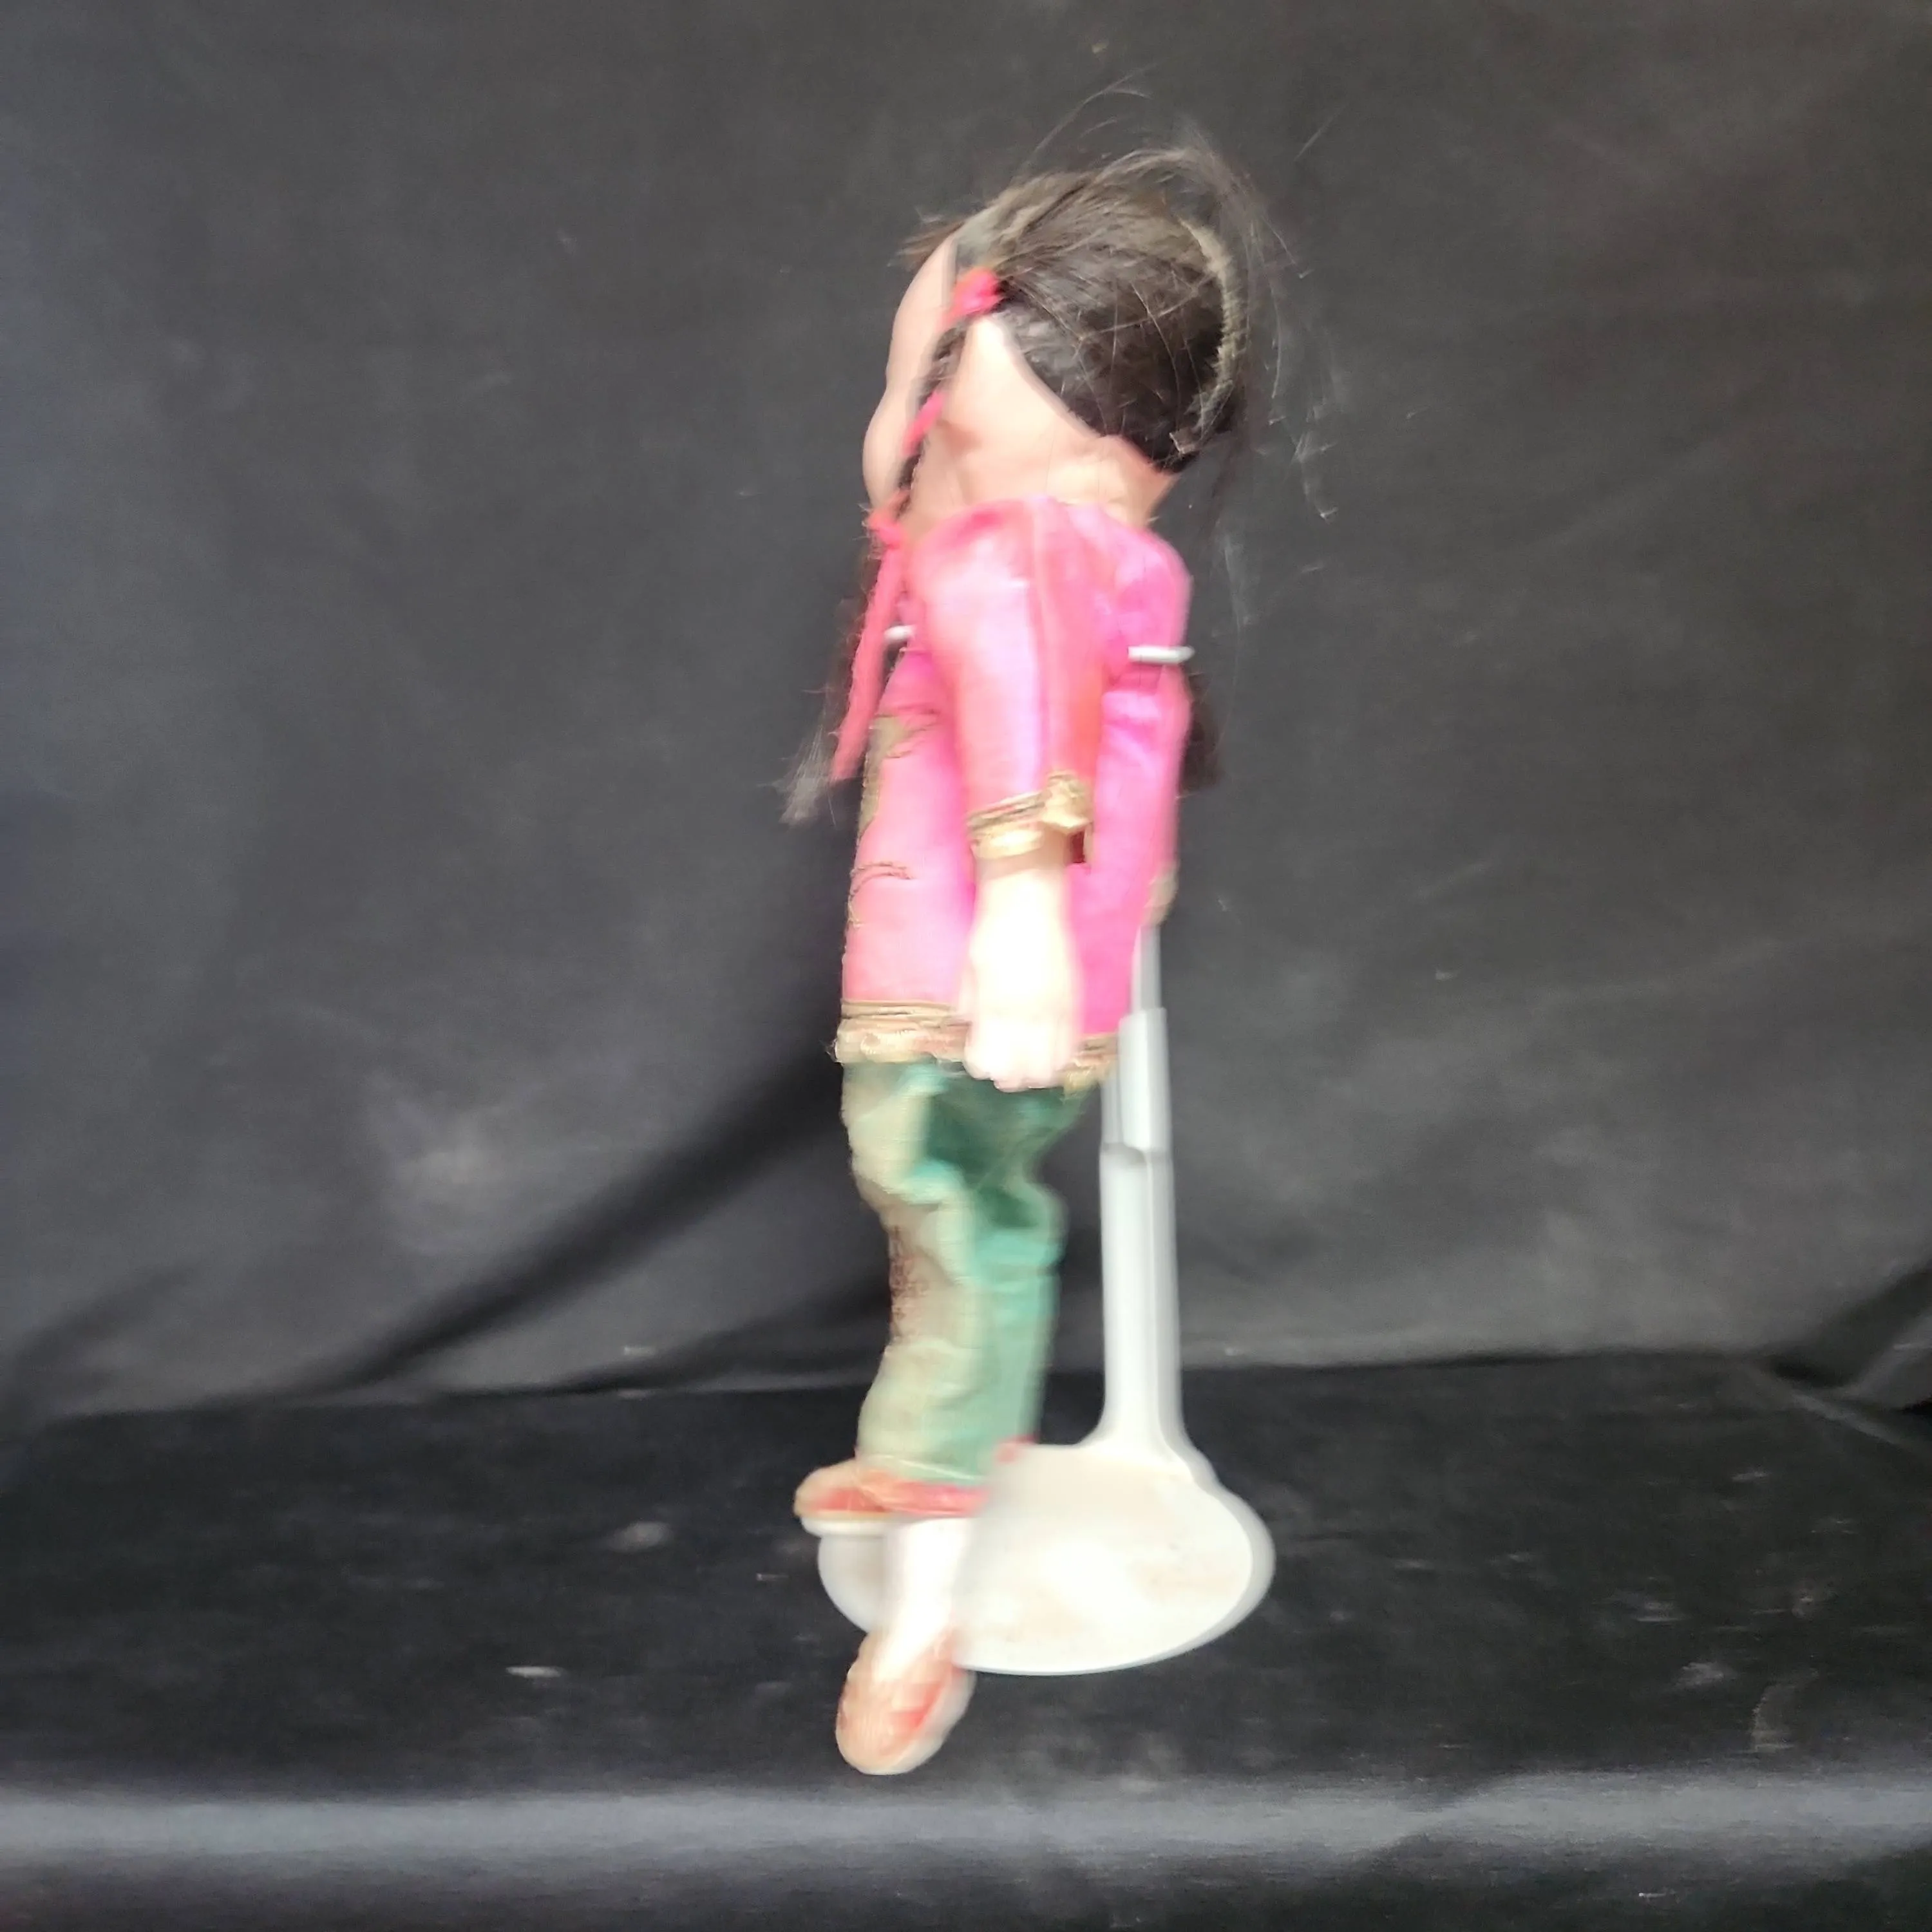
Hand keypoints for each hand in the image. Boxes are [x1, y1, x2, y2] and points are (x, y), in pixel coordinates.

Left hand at [956, 845, 1079, 1090]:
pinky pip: (1071, 1045)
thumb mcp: (968, 971)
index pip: (990, 1062)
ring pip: (1050, 1066)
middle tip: (1000, 1062)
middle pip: (1022, 1073)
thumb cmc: (993, 931)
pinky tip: (1048, 1050)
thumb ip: (969, 1006)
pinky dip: (1059, 1056)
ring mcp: (1055, 1011)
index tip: (977, 1054)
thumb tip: (968, 1028)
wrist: (1030, 901)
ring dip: (1035, 1069)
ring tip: (1025, 1058)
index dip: (981, 1064)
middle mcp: (1028, 1015)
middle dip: (1008, 1075)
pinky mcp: (1073, 1003)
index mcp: (997, 1007)